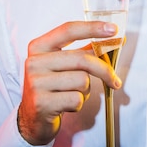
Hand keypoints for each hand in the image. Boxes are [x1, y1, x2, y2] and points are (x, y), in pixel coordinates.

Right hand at [17, 21, 122, 145]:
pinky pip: (77, 99)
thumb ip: (84, 51)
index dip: (92, 28)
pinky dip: (79, 104)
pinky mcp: (42, 103)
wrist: (32, 118)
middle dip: (104, 70)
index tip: (113, 29)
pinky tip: (67, 105)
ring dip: (86, 90)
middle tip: (115, 80)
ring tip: (74, 94)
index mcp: (39, 47)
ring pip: (82, 80)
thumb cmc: (52, 87)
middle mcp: (34, 62)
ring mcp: (36, 82)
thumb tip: (112, 39)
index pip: (68, 30)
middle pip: (81, 59)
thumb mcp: (62, 65)